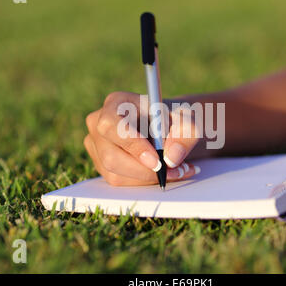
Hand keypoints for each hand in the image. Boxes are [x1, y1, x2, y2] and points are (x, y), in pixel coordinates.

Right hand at [84, 92, 200, 185]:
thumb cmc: (174, 119)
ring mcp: (97, 146)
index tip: (158, 161)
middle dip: (145, 171)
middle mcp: (99, 124)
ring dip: (149, 178)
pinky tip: (164, 173)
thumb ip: (186, 133)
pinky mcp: (102, 165)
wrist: (169, 128)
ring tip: (177, 170)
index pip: (112, 126)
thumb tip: (172, 157)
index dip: (133, 146)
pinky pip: (120, 181)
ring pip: (116, 174)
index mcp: (116, 103)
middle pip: (111, 156)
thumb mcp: (188, 119)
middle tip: (174, 171)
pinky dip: (145, 182)